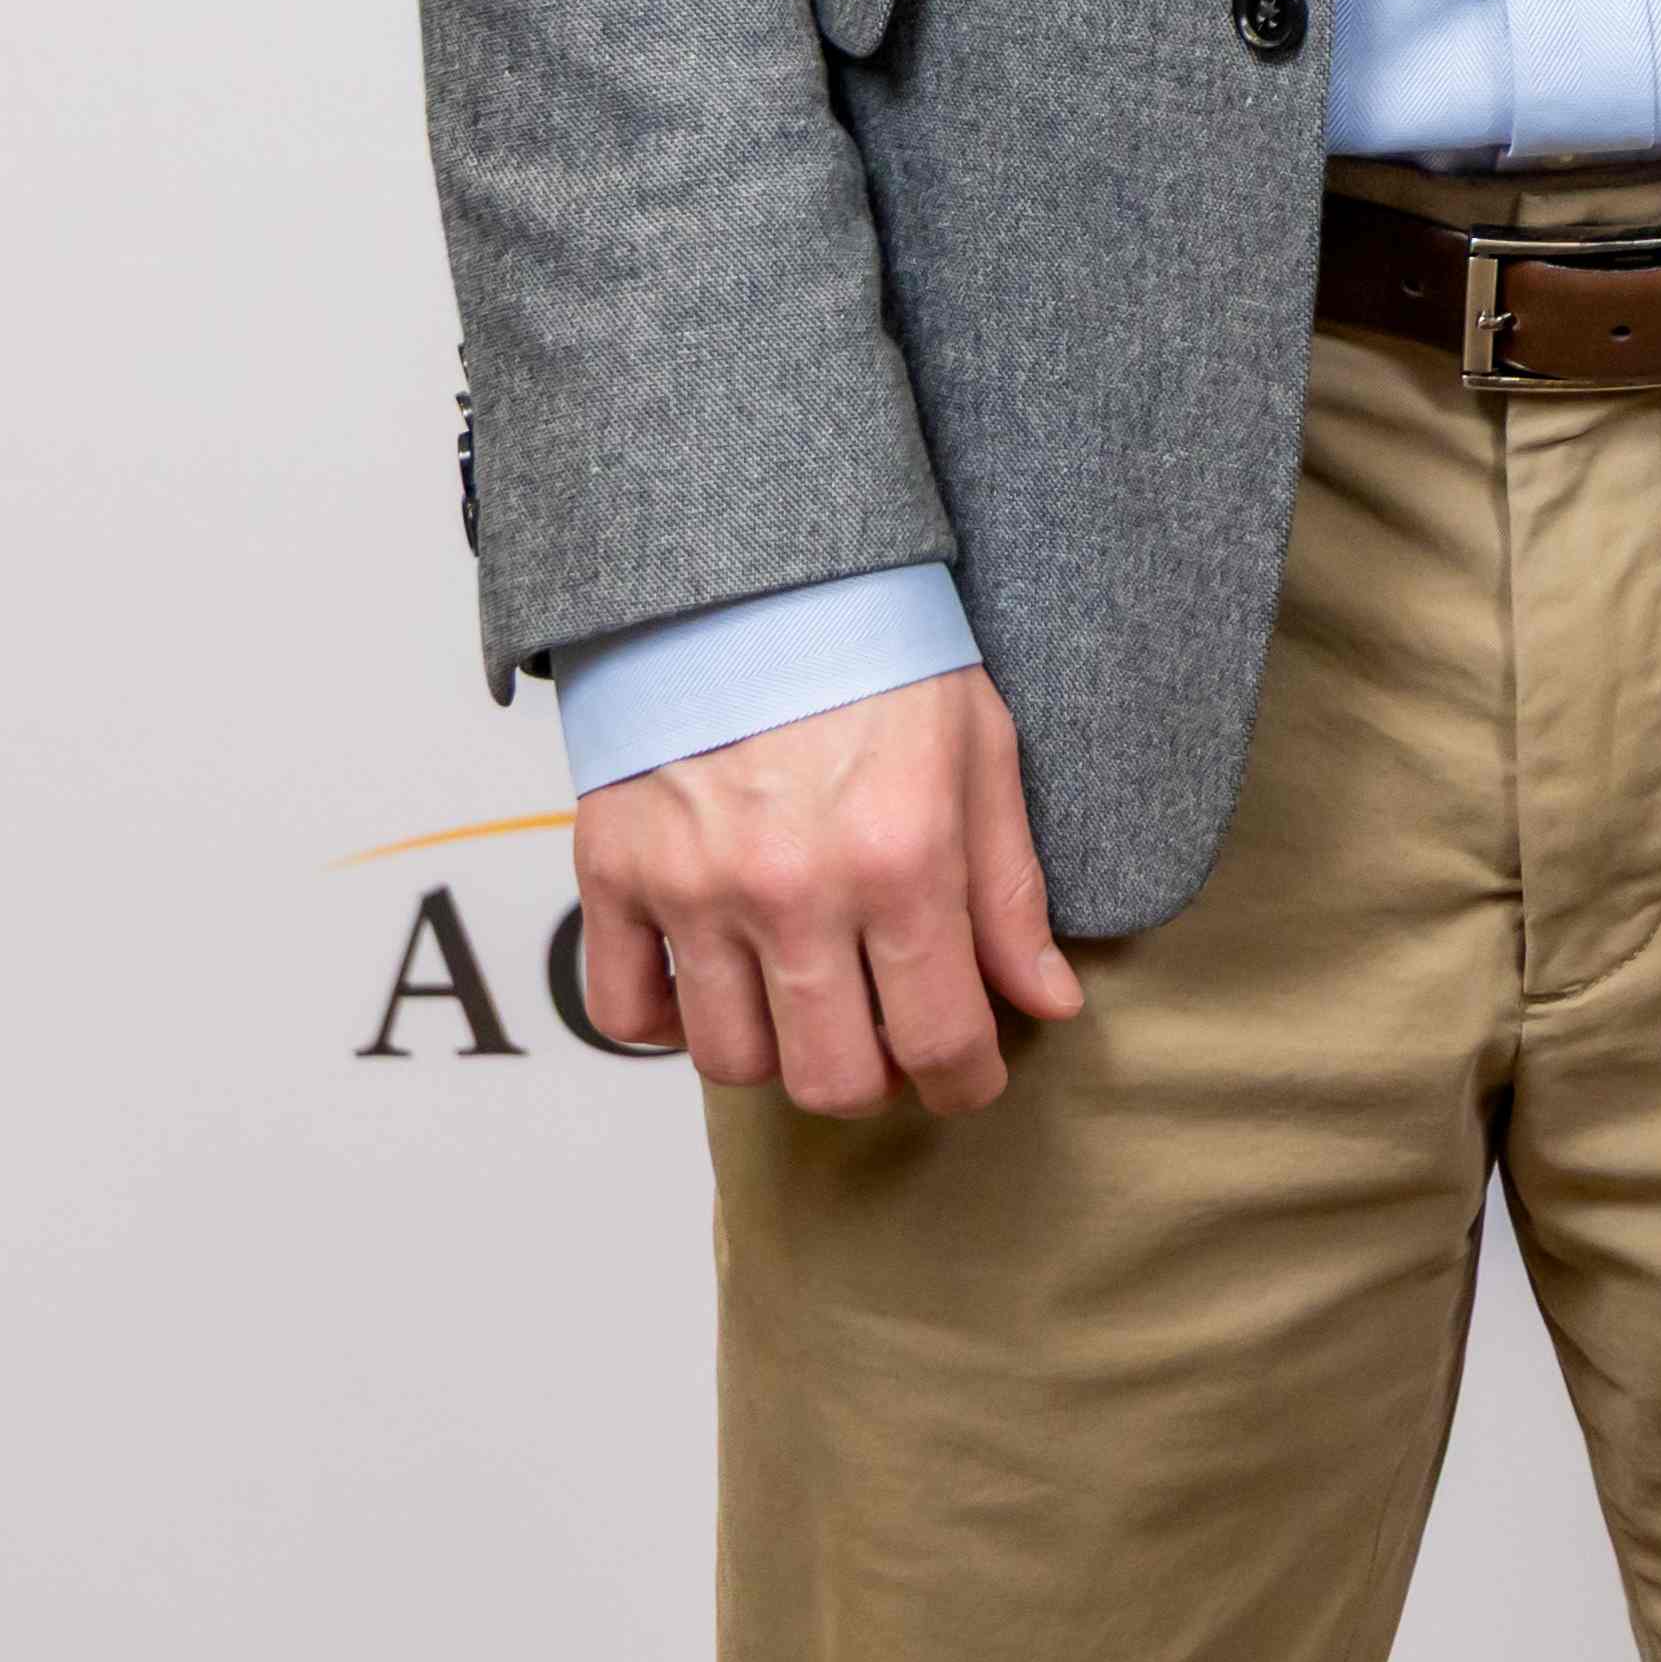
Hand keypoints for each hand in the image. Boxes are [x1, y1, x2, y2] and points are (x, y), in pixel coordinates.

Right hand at [571, 664, 1085, 1119]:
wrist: (753, 578)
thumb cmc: (882, 658)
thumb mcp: (983, 755)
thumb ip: (1011, 892)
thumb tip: (1048, 1000)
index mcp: (903, 860)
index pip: (940, 1037)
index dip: (968, 1080)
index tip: (974, 1079)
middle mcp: (794, 891)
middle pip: (830, 1077)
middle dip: (876, 1083)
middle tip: (892, 1045)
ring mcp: (693, 890)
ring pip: (731, 1060)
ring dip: (779, 1053)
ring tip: (811, 1005)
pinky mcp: (612, 876)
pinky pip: (624, 1012)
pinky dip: (669, 1024)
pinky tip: (719, 985)